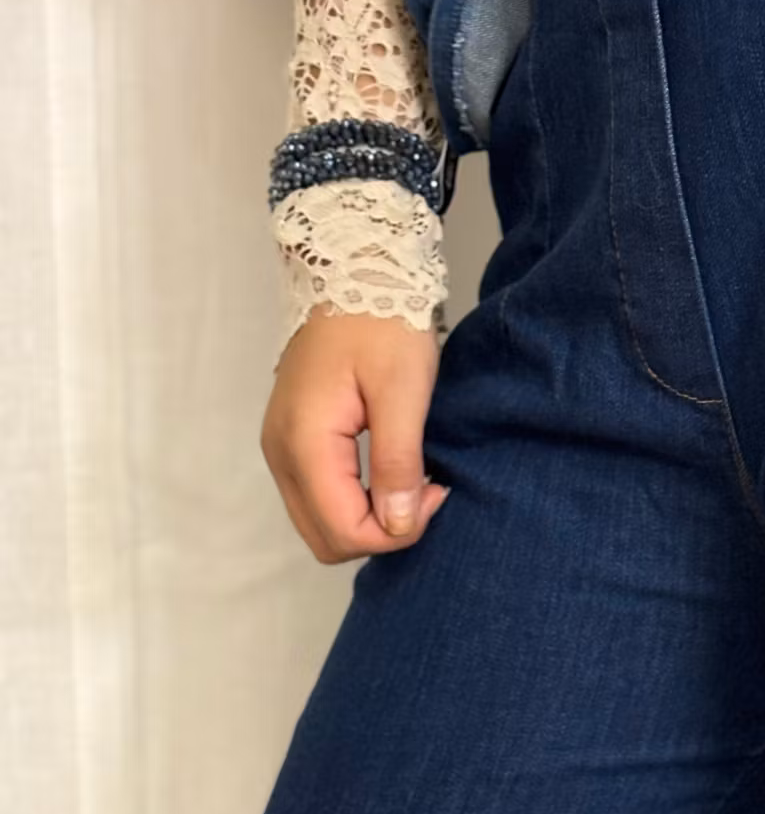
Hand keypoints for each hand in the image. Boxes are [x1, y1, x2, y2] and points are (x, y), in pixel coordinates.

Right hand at [260, 308, 449, 563]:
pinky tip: (389, 474)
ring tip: (410, 482)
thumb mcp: (402, 391)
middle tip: (424, 492)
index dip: (396, 532)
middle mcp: (281, 454)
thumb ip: (397, 462)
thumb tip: (398, 525)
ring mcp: (281, 449)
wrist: (350, 273)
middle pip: (327, 539)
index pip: (344, 530)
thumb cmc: (381, 324)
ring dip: (369, 521)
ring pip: (321, 525)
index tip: (434, 492)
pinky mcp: (291, 442)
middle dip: (381, 534)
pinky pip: (319, 499)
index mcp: (304, 442)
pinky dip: (355, 503)